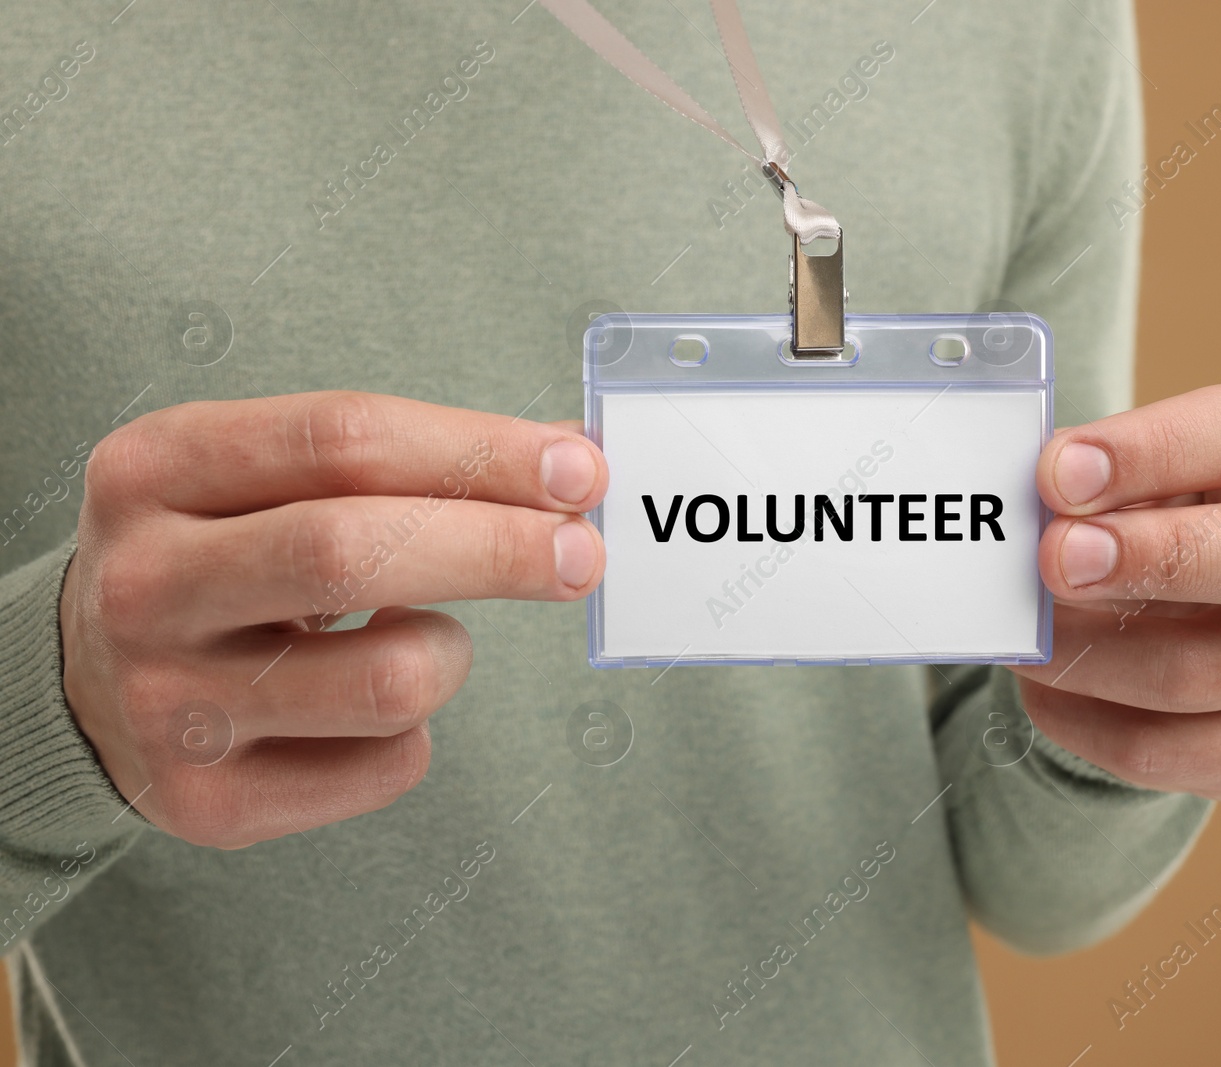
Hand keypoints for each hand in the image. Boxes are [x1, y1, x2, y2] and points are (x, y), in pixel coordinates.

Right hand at [60, 391, 606, 846]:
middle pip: (353, 552)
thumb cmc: (216, 555)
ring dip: (450, 654)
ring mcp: (172, 705)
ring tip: (422, 637)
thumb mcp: (261, 476)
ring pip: (391, 680)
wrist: (85, 682)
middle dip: (499, 550)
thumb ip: (401, 460)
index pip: (341, 439)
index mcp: (159, 470)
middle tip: (582, 555)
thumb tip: (564, 461)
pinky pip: (390, 766)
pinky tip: (366, 703)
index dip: (478, 452)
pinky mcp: (211, 802)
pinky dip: (417, 730)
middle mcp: (150, 585)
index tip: (575, 469)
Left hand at [1012, 383, 1220, 799]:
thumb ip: (1078, 477)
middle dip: (1161, 560)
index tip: (1058, 472)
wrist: (1140, 615)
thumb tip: (1025, 500)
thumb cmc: (1124, 516)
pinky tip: (1043, 687)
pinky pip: (1168, 749)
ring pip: (1204, 673)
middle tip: (1053, 559)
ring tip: (1024, 634)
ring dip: (1090, 655)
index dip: (1158, 450)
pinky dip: (1083, 721)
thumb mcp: (1112, 475)